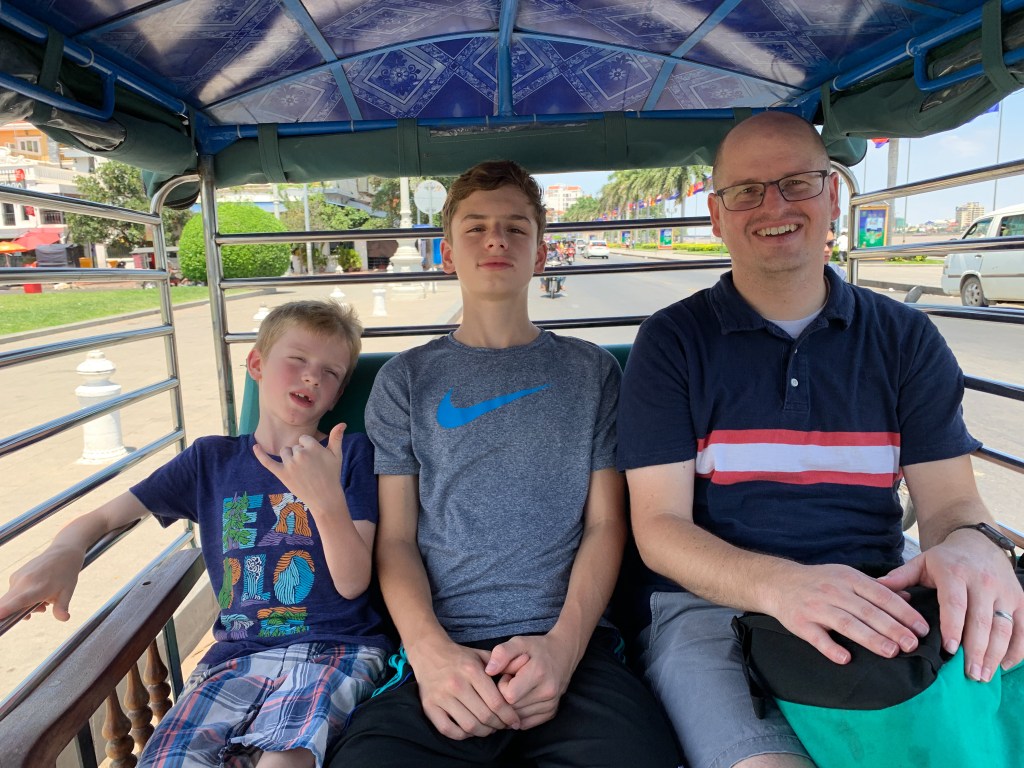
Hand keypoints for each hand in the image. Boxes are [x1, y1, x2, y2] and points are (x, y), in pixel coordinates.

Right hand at [0, 545, 85, 621]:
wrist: (62, 553)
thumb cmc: (66, 574)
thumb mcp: (67, 592)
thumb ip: (61, 607)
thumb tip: (65, 618)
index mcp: (39, 587)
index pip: (21, 600)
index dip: (7, 609)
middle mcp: (25, 581)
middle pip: (7, 603)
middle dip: (16, 613)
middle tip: (41, 608)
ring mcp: (17, 577)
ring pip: (10, 600)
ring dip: (22, 606)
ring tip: (44, 600)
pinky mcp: (14, 575)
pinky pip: (12, 593)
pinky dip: (21, 597)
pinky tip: (36, 592)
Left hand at [253, 424, 345, 512]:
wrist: (325, 498)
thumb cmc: (332, 475)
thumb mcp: (337, 455)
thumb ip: (337, 437)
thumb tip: (342, 423)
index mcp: (312, 446)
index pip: (304, 439)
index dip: (309, 448)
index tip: (316, 459)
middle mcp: (299, 453)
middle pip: (294, 446)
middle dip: (301, 455)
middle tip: (311, 469)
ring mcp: (289, 464)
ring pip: (284, 452)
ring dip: (289, 458)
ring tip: (301, 471)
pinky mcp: (281, 474)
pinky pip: (268, 462)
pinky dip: (260, 454)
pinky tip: (255, 446)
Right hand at [407, 637, 520, 738]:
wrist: (429, 652)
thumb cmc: (460, 656)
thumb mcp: (482, 655)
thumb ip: (502, 665)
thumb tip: (521, 675)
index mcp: (471, 671)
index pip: (496, 702)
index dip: (509, 716)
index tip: (515, 722)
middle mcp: (456, 684)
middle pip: (484, 716)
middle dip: (499, 725)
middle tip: (504, 726)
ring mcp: (441, 697)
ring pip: (469, 726)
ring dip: (483, 732)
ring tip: (490, 728)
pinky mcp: (429, 707)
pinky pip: (448, 730)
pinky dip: (463, 735)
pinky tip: (470, 730)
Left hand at [485, 632, 576, 728]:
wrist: (563, 653)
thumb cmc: (537, 648)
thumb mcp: (518, 642)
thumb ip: (502, 653)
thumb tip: (489, 671)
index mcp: (538, 673)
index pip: (508, 695)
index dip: (502, 685)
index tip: (507, 674)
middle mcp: (547, 692)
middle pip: (512, 708)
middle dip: (506, 696)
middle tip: (512, 681)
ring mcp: (551, 704)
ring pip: (517, 718)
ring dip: (512, 705)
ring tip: (518, 688)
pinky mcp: (552, 713)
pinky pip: (525, 724)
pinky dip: (519, 714)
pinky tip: (522, 699)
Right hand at [767, 563, 929, 664]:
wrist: (779, 583)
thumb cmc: (819, 581)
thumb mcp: (846, 576)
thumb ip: (875, 587)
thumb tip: (907, 596)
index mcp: (848, 578)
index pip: (881, 596)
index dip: (903, 612)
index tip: (922, 628)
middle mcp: (834, 591)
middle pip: (867, 611)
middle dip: (892, 628)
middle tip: (913, 644)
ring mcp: (816, 607)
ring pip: (847, 624)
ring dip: (870, 638)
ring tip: (891, 651)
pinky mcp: (801, 623)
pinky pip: (817, 637)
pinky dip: (831, 648)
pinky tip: (846, 659)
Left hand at [879, 532, 1023, 680]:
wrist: (978, 543)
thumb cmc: (945, 559)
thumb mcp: (921, 562)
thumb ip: (900, 577)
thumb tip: (876, 588)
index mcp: (955, 573)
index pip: (955, 603)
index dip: (954, 627)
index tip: (950, 651)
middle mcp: (983, 582)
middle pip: (982, 620)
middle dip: (976, 650)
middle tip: (968, 675)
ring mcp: (1005, 592)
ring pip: (1004, 627)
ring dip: (995, 654)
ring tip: (983, 676)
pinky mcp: (1020, 600)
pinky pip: (1023, 628)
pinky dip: (1017, 649)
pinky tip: (1004, 666)